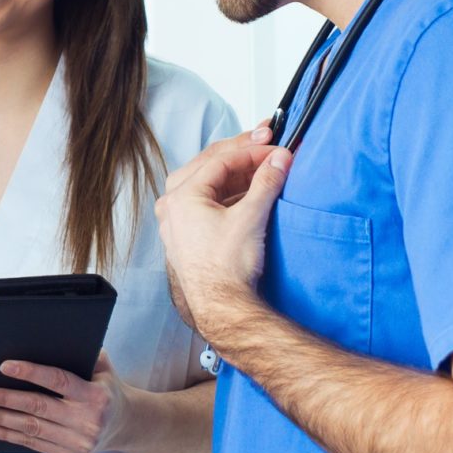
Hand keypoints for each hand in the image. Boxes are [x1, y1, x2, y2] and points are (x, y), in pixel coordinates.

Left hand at [0, 352, 127, 452]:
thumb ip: (82, 353)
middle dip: (6, 399)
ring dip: (0, 419)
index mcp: (96, 396)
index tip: (5, 366)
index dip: (30, 373)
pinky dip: (8, 435)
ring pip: (30, 429)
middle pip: (38, 407)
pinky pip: (32, 444)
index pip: (58, 381)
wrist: (125, 425)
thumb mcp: (104, 368)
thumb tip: (50, 337)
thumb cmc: (107, 389)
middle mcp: (87, 421)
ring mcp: (77, 442)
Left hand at [155, 123, 289, 337]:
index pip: (220, 160)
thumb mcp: (251, 217)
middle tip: (267, 144)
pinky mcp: (188, 234)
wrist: (223, 309)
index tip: (275, 148)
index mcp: (181, 197)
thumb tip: (279, 159)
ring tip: (263, 166)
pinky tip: (250, 191)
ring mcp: (177, 221)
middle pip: (209, 166)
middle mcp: (172, 206)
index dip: (251, 151)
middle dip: (241, 154)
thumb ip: (266, 183)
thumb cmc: (227, 270)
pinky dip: (230, 193)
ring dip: (236, 173)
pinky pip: (207, 202)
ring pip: (207, 183)